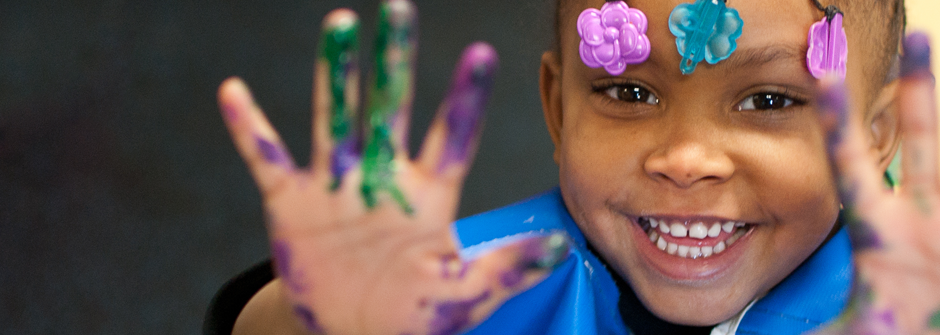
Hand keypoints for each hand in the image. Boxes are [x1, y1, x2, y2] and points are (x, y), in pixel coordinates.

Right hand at [217, 1, 567, 333]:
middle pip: (392, 107)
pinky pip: (267, 157)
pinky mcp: (292, 202)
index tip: (482, 53)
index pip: (453, 135)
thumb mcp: (467, 293)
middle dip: (395, 60)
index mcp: (430, 194)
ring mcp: (337, 185)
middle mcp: (384, 176)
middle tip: (399, 7)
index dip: (466, 97)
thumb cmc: (416, 314)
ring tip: (340, 22)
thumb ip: (509, 265)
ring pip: (335, 117)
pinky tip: (234, 92)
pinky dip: (249, 129)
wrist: (355, 334)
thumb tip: (565, 245)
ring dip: (335, 72)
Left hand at [816, 32, 939, 334]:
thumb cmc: (884, 333)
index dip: (838, 119)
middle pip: (919, 142)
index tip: (821, 72)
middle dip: (920, 92)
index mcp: (875, 234)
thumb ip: (782, 333)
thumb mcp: (832, 332)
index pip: (849, 164)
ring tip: (936, 48)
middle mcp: (917, 220)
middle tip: (918, 35)